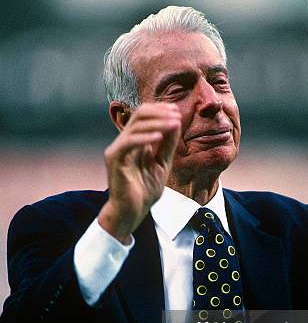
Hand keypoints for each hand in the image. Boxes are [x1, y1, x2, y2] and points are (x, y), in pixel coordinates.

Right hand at [98, 103, 180, 242]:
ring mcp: (117, 149)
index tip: (177, 111)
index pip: (144, 116)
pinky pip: (129, 142)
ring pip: (135, 126)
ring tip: (174, 124)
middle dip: (159, 112)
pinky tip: (159, 137)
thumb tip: (176, 122)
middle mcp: (124, 142)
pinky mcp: (114, 159)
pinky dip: (145, 137)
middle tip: (176, 114)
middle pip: (139, 115)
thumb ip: (168, 145)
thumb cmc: (145, 191)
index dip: (160, 110)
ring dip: (157, 123)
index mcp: (134, 142)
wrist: (133, 212)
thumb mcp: (162, 164)